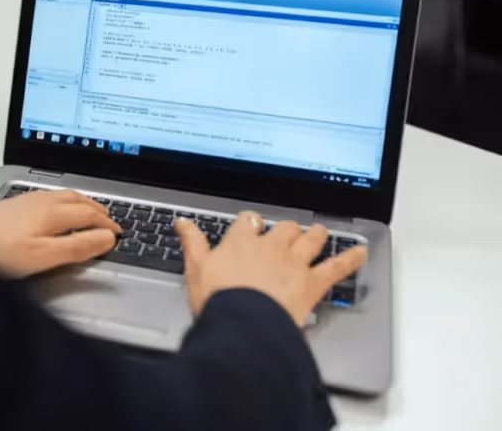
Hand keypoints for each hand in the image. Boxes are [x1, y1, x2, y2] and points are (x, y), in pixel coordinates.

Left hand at [0, 190, 120, 277]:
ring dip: (80, 204)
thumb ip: (77, 247)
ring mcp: (24, 201)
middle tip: (109, 219)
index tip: (118, 233)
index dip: (108, 224)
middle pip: (78, 199)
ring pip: (62, 196)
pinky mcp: (11, 206)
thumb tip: (106, 238)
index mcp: (52, 211)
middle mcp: (39, 200)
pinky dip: (62, 204)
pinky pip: (47, 198)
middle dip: (97, 208)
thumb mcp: (43, 256)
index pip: (90, 214)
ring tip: (87, 213)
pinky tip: (54, 214)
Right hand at [175, 212, 368, 326]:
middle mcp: (271, 247)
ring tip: (320, 233)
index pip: (249, 221)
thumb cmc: (218, 300)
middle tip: (289, 233)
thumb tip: (182, 222)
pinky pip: (337, 266)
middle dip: (287, 229)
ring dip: (316, 235)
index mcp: (241, 241)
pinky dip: (351, 258)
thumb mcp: (195, 268)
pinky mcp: (312, 282)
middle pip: (284, 227)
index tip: (252, 226)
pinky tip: (361, 252)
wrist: (243, 323)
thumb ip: (192, 242)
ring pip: (311, 239)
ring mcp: (294, 263)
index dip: (252, 223)